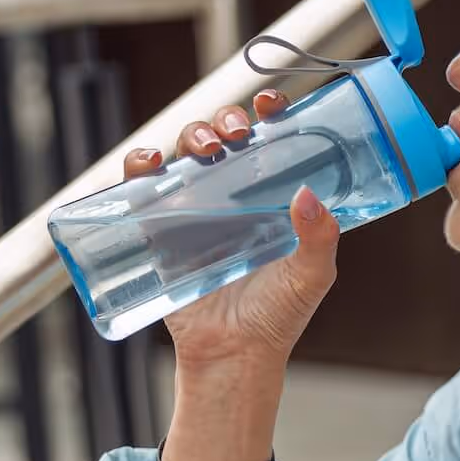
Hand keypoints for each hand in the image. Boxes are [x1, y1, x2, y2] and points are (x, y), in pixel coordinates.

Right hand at [124, 88, 340, 375]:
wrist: (233, 355)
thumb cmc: (276, 317)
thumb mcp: (310, 276)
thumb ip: (319, 238)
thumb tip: (311, 195)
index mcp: (271, 197)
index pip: (270, 140)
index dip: (269, 113)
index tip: (272, 104)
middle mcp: (232, 196)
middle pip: (223, 136)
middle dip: (226, 120)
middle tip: (237, 133)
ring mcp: (194, 209)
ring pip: (184, 153)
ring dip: (190, 136)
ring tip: (206, 151)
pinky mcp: (160, 229)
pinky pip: (142, 187)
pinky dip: (140, 166)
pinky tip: (151, 164)